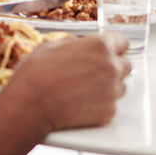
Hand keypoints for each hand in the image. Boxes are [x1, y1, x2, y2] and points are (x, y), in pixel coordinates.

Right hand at [0, 33, 130, 132]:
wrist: (30, 105)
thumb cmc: (36, 75)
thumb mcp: (52, 46)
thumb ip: (75, 44)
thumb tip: (79, 46)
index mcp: (101, 46)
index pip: (123, 42)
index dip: (114, 47)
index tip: (109, 52)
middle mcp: (112, 67)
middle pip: (125, 65)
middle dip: (112, 67)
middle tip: (94, 73)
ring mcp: (112, 91)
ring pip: (120, 87)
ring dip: (108, 87)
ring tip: (85, 90)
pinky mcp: (108, 112)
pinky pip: (111, 106)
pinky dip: (100, 105)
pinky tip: (82, 104)